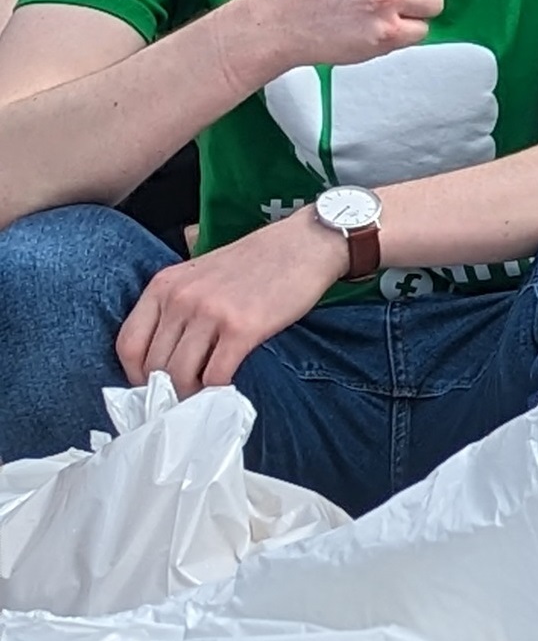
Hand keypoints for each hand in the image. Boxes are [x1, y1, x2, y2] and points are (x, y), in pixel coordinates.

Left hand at [115, 212, 344, 396]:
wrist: (306, 243)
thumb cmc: (258, 259)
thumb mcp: (202, 271)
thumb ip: (178, 303)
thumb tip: (164, 352)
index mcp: (165, 284)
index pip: (128, 343)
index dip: (134, 374)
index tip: (151, 386)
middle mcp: (181, 298)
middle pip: (154, 365)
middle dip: (165, 390)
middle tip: (181, 398)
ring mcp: (211, 313)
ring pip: (180, 375)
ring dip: (190, 394)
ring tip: (203, 396)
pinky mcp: (243, 328)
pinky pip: (215, 375)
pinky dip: (217, 389)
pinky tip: (227, 386)